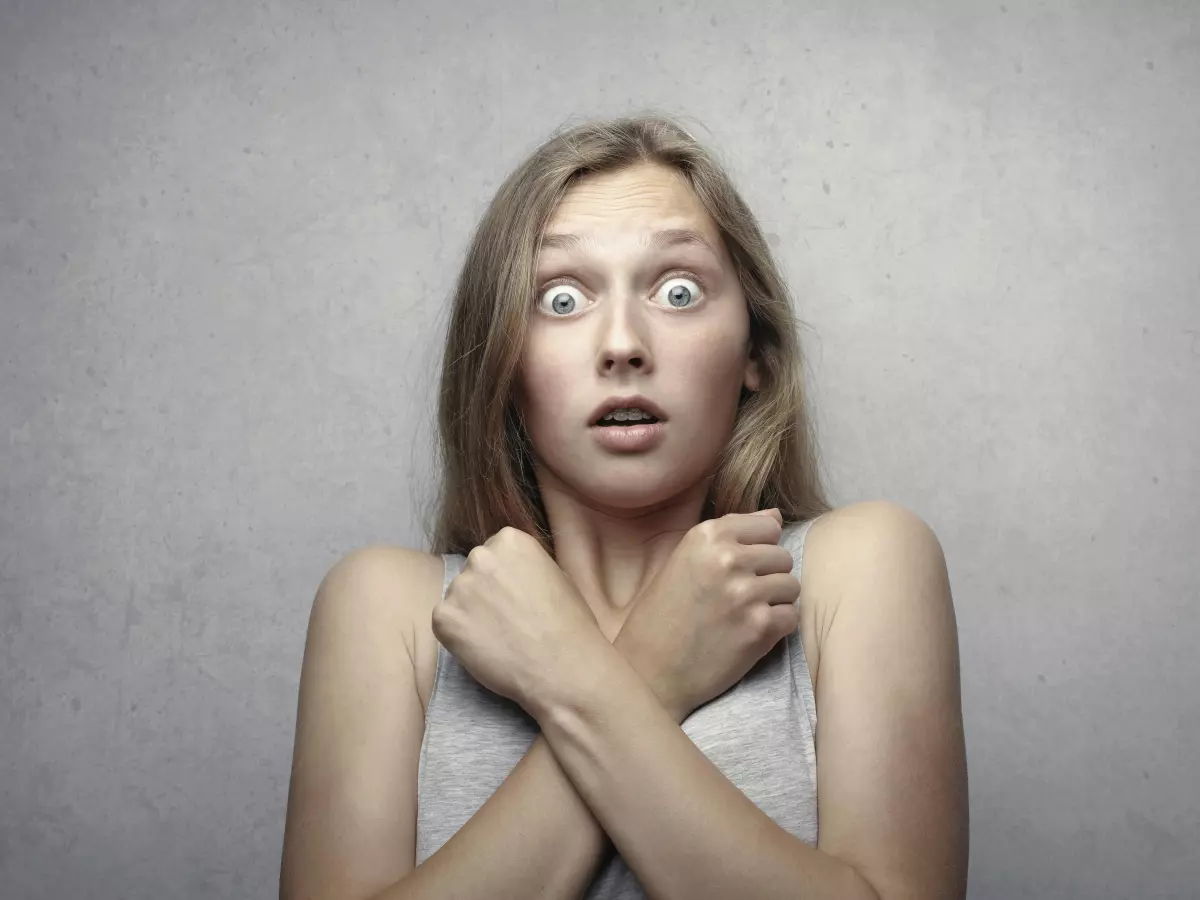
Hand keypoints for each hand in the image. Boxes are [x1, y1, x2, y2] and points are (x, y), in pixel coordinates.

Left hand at [432, 526, 604, 716]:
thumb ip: (528, 567)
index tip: (514, 598)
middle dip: (484, 592)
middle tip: (504, 619)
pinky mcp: (443, 618)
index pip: (494, 552)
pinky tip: (483, 649)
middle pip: (473, 571)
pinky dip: (458, 637)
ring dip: (470, 614)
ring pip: (458, 598)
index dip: (503, 578)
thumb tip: (515, 575)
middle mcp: (480, 556)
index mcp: (510, 540)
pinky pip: (445, 624)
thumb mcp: (558, 577)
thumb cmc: (571, 625)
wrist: (562, 667)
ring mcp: (459, 586)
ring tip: (496, 638)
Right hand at [613, 508, 800, 721]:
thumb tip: (775, 515)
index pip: (767, 526)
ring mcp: (745, 593)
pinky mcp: (759, 627)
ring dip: (776, 602)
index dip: (759, 548)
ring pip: (791, 586)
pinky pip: (792, 616)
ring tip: (746, 615)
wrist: (649, 671)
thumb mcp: (684, 561)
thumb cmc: (662, 616)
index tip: (740, 568)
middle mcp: (727, 558)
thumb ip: (729, 536)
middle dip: (769, 576)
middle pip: (782, 556)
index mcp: (706, 536)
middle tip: (742, 598)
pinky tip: (752, 633)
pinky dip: (778, 627)